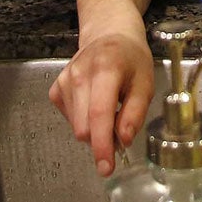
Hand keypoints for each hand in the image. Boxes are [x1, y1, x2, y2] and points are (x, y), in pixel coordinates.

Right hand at [48, 21, 154, 175]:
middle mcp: (79, 74)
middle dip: (102, 139)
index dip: (102, 145)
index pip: (99, 114)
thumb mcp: (145, 82)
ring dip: (94, 128)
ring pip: (77, 127)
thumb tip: (124, 139)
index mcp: (106, 68)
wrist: (108, 34)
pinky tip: (93, 102)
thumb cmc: (130, 58)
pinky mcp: (56, 89)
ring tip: (109, 106)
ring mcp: (64, 81)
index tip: (106, 167)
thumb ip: (135, 112)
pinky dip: (84, 120)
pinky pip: (71, 120)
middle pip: (84, 127)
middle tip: (120, 126)